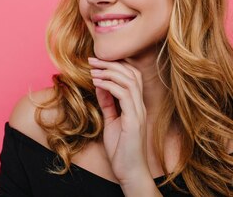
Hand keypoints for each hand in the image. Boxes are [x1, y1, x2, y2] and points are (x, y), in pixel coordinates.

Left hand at [89, 57, 157, 194]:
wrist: (129, 172)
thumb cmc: (121, 149)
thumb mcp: (111, 121)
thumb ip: (107, 103)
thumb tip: (100, 85)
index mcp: (136, 105)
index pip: (132, 75)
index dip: (116, 64)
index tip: (97, 61)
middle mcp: (140, 105)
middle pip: (131, 73)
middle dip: (111, 63)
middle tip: (92, 59)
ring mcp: (138, 112)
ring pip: (129, 80)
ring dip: (109, 72)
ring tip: (93, 69)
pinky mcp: (134, 121)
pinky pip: (124, 95)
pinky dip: (110, 85)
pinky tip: (97, 83)